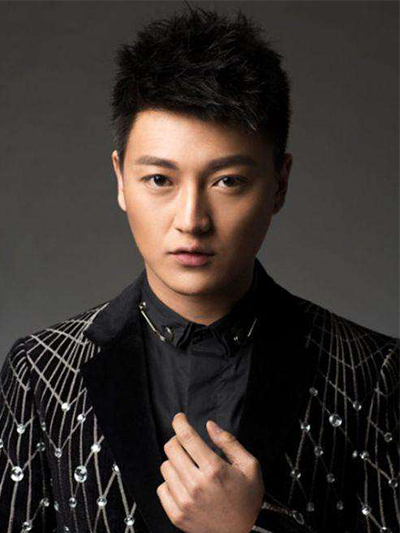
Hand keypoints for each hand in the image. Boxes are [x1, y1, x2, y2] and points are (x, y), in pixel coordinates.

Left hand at [156, 412, 264, 532]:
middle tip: (187, 444)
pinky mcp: (177, 515)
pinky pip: (162, 488)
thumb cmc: (248, 499)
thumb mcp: (250, 466)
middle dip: (177, 440)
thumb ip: (229, 442)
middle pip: (171, 449)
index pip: (186, 437)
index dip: (179, 422)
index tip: (179, 418)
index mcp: (214, 469)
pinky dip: (170, 483)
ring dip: (175, 462)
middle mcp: (196, 485)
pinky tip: (184, 484)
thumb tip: (209, 425)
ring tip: (189, 467)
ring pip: (165, 467)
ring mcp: (184, 502)